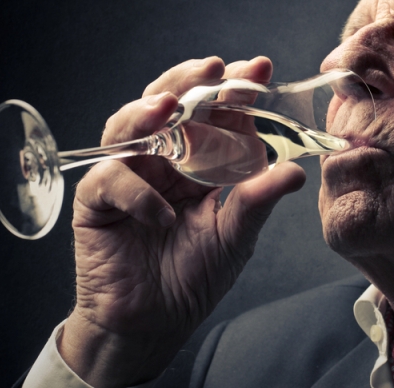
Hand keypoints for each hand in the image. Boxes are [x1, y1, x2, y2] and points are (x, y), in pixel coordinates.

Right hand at [58, 56, 305, 386]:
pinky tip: (163, 215)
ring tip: (171, 106)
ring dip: (148, 113)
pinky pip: (111, 180)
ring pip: (128, 126)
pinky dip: (137, 192)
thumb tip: (297, 171)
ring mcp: (126, 175)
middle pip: (167, 104)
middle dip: (189, 81)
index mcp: (197, 160)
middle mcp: (161, 159)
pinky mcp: (96, 203)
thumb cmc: (194, 276)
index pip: (213, 113)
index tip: (258, 68)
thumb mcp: (235, 235)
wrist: (154, 325)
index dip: (232, 89)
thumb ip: (258, 201)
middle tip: (212, 67)